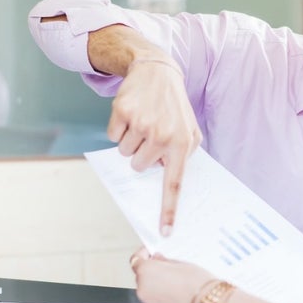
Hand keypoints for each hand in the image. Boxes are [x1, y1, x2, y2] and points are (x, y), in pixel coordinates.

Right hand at [109, 57, 202, 235]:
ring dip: (130, 140)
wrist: (157, 71)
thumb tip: (166, 179)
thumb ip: (183, 154)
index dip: (168, 209)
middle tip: (150, 133)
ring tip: (143, 121)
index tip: (165, 231)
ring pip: (124, 152)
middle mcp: (163, 135)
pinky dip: (118, 128)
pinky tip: (131, 113)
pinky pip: (113, 136)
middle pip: (138, 166)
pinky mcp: (122, 113)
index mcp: (182, 144)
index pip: (174, 183)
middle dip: (141, 154)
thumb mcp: (190, 128)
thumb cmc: (174, 107)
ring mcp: (142, 124)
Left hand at [130, 247, 214, 302]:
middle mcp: (143, 289)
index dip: (143, 255)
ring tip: (177, 285)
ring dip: (158, 287)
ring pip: (150, 291)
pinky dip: (164, 299)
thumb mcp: (181, 263)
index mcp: (146, 272)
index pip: (136, 260)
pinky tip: (179, 297)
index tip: (149, 253)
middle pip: (142, 277)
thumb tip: (157, 260)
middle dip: (152, 272)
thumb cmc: (197, 283)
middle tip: (168, 269)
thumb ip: (164, 261)